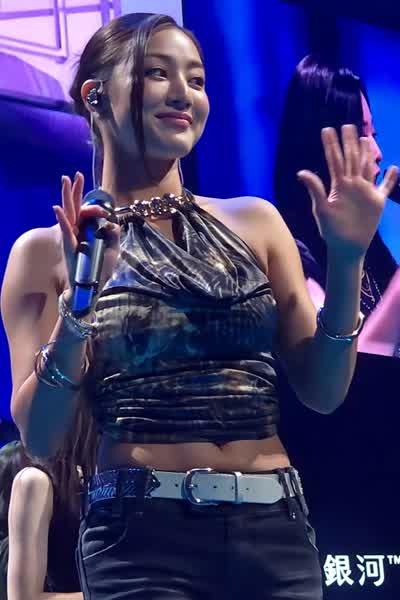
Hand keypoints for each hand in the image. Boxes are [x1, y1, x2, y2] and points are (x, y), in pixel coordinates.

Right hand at [53, 172, 119, 295]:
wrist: (92, 287)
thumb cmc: (101, 271)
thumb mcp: (112, 250)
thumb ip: (113, 235)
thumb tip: (113, 223)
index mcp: (89, 232)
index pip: (89, 213)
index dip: (95, 206)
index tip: (104, 206)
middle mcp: (79, 231)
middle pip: (77, 207)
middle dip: (77, 190)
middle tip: (77, 174)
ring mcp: (72, 236)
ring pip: (69, 212)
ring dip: (67, 196)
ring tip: (65, 179)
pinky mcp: (68, 245)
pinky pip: (64, 229)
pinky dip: (61, 218)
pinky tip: (57, 207)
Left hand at [297, 125, 397, 259]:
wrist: (346, 246)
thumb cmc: (331, 230)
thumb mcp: (321, 208)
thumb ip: (315, 189)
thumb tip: (301, 172)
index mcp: (339, 185)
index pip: (335, 160)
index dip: (331, 145)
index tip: (327, 130)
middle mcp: (352, 185)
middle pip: (352, 159)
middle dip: (349, 143)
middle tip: (347, 125)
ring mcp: (366, 192)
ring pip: (368, 167)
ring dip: (367, 154)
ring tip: (366, 139)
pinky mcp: (377, 202)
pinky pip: (386, 187)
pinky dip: (390, 179)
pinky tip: (394, 168)